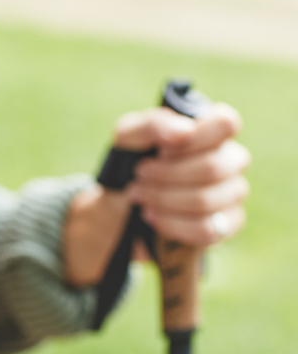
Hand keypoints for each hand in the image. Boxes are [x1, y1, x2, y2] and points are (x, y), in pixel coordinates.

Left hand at [65, 104, 249, 286]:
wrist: (121, 203)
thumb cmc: (133, 160)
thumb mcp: (129, 136)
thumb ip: (153, 124)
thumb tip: (183, 131)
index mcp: (212, 131)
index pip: (226, 123)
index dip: (194, 137)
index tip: (163, 149)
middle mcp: (231, 160)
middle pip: (212, 167)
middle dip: (166, 174)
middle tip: (139, 174)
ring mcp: (232, 194)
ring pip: (205, 201)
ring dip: (163, 199)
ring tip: (139, 195)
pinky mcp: (225, 225)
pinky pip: (206, 230)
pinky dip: (171, 224)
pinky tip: (152, 216)